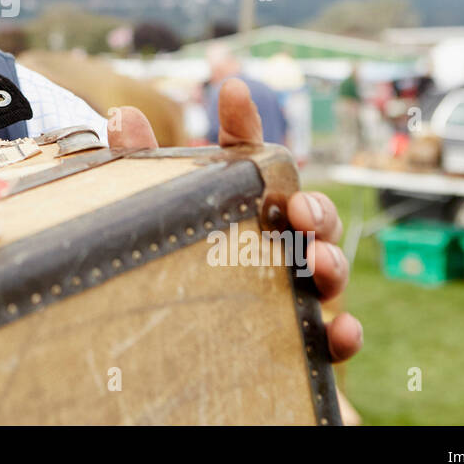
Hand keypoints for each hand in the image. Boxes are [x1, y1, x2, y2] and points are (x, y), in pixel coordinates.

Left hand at [108, 78, 363, 362]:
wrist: (202, 373)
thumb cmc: (193, 282)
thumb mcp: (165, 224)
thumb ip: (143, 170)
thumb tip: (120, 117)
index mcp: (243, 209)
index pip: (247, 158)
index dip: (240, 123)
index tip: (228, 90)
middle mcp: (277, 245)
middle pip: (309, 214)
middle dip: (313, 206)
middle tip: (295, 209)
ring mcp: (296, 294)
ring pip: (330, 270)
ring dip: (331, 262)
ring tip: (315, 262)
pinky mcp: (304, 346)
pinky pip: (334, 340)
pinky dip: (342, 334)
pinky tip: (338, 330)